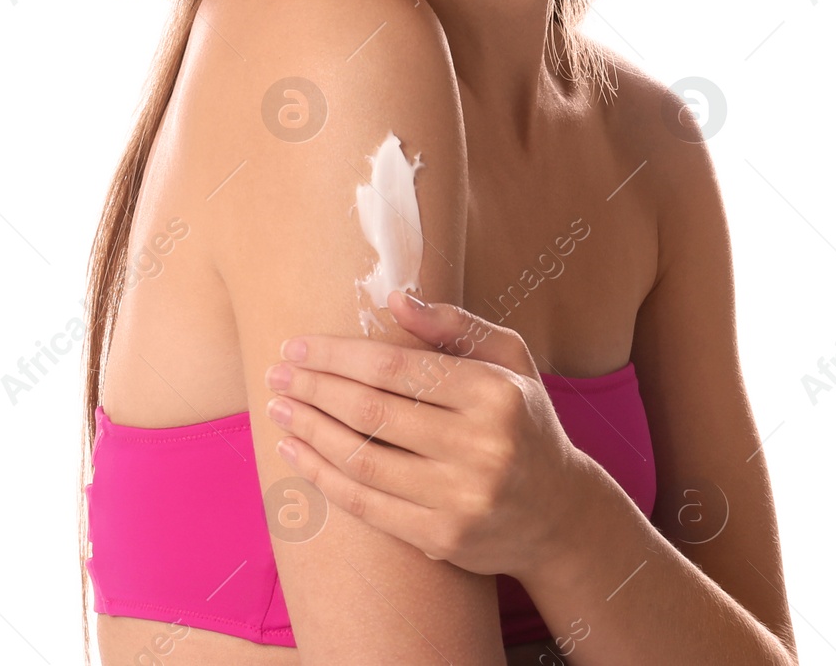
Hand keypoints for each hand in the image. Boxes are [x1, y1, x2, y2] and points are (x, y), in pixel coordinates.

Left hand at [262, 291, 587, 578]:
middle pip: (373, 412)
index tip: (298, 346)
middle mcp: (481, 446)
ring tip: (277, 410)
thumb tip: (394, 298)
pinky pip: (367, 505)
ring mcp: (461, 498)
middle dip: (314, 390)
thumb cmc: (522, 419)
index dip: (339, 356)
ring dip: (310, 432)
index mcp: (494, 392)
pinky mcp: (443, 538)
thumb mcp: (508, 358)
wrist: (560, 514)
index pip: (398, 368)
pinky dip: (324, 477)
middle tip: (276, 374)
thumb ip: (453, 325)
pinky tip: (297, 453)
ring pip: (362, 461)